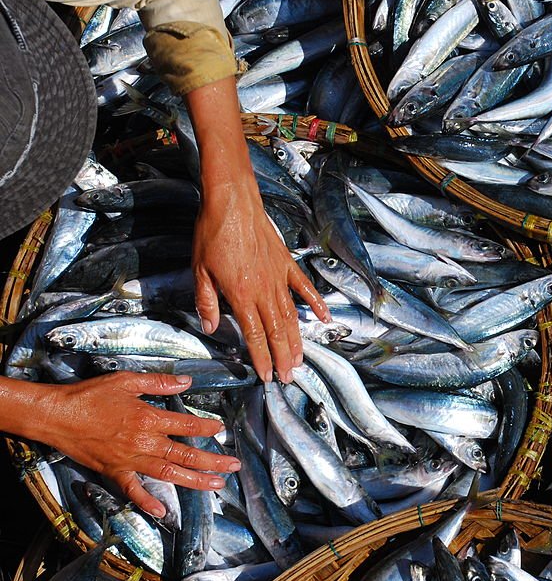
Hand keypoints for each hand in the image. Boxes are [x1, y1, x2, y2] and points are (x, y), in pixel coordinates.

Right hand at [34, 373, 239, 517]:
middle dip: (213, 461)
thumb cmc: (90, 395)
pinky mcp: (113, 472)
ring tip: (217, 485)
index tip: (222, 430)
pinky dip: (147, 502)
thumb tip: (187, 381)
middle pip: (185, 453)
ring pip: (169, 473)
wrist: (55, 415)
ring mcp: (129, 460)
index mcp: (148, 418)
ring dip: (195, 480)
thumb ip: (158, 382)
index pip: (187, 424)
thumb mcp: (126, 381)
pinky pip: (133, 491)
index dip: (207, 427)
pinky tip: (163, 512)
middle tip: (234, 466)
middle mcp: (143, 442)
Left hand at [191, 182, 328, 382]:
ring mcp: (279, 277)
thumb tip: (210, 326)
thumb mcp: (199, 269)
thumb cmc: (212, 233)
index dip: (262, 357)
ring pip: (291, 316)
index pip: (255, 334)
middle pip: (277, 331)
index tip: (268, 376)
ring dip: (297, 340)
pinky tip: (323, 318)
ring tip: (301, 360)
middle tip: (290, 378)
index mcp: (241, 294)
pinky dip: (315, 304)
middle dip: (283, 357)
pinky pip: (304, 288)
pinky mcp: (287, 264)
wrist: (233, 202)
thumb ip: (206, 300)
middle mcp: (264, 290)